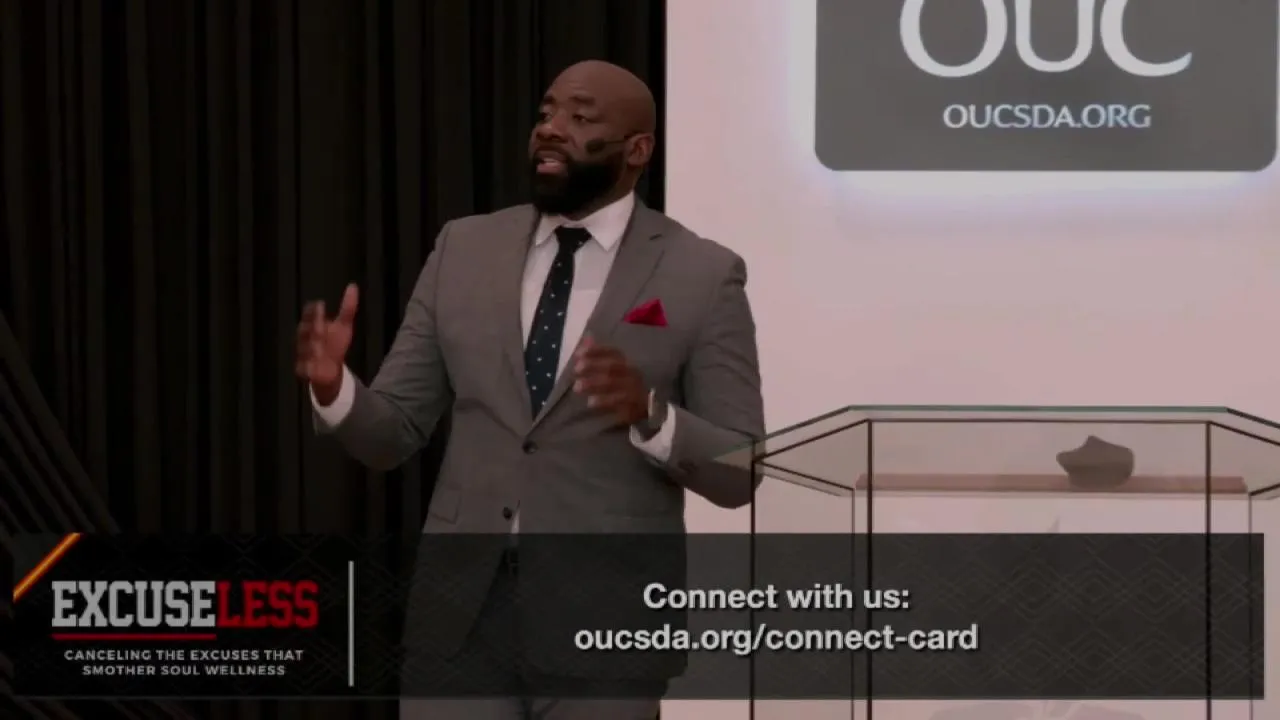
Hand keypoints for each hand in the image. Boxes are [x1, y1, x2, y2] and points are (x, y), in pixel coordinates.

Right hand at [296, 284, 358, 404]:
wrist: (330, 370)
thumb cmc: (335, 344)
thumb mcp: (344, 326)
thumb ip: (348, 308)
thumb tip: (353, 286)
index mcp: (313, 325)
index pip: (309, 315)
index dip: (313, 311)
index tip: (320, 305)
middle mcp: (305, 338)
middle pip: (304, 331)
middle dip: (312, 328)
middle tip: (320, 325)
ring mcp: (303, 354)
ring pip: (303, 350)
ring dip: (310, 349)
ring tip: (319, 348)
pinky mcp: (303, 370)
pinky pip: (304, 368)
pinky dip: (308, 368)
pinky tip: (314, 366)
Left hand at [572, 336, 647, 425]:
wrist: (645, 410)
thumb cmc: (624, 387)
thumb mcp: (614, 369)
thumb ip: (599, 354)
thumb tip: (586, 338)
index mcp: (626, 364)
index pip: (613, 353)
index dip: (595, 351)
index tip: (578, 354)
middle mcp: (632, 374)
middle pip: (612, 367)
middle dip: (593, 366)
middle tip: (576, 370)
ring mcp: (635, 390)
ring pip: (615, 385)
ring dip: (594, 384)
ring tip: (577, 387)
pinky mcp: (635, 407)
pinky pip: (620, 403)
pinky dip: (604, 402)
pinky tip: (591, 402)